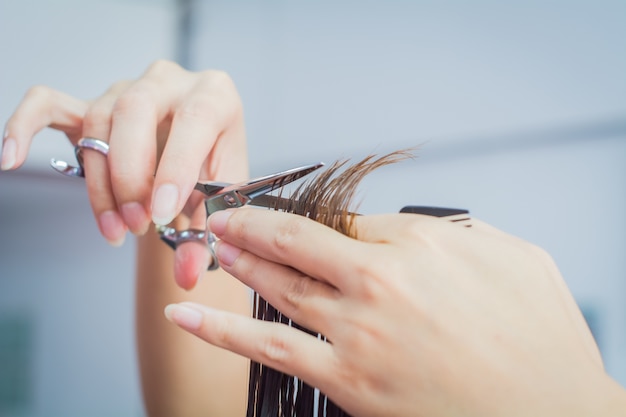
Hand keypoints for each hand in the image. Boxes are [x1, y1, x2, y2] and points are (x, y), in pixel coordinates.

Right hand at [3, 60, 247, 288]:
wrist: (197, 154)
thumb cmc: (211, 170)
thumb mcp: (218, 200)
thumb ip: (203, 235)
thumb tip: (186, 275)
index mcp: (213, 95)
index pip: (194, 120)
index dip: (174, 168)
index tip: (160, 213)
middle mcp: (168, 81)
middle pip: (134, 112)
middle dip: (131, 177)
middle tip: (139, 225)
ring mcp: (126, 87)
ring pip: (97, 122)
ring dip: (101, 184)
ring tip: (117, 229)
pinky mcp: (91, 103)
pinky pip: (47, 103)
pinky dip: (23, 126)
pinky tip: (9, 158)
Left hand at [165, 208, 625, 415]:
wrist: (556, 416)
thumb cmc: (541, 335)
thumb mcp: (510, 255)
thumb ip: (449, 232)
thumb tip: (396, 227)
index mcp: (418, 245)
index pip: (346, 219)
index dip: (316, 216)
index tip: (292, 216)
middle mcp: (378, 282)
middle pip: (295, 241)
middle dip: (253, 225)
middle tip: (224, 213)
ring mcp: (357, 333)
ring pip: (277, 285)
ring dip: (236, 260)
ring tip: (210, 243)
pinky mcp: (347, 382)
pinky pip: (271, 347)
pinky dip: (222, 330)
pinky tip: (186, 315)